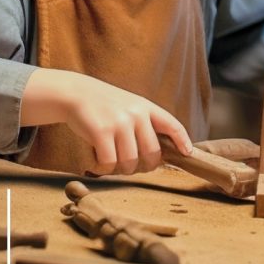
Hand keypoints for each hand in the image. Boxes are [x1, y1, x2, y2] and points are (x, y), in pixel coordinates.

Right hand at [21, 68, 193, 175]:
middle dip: (143, 167)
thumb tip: (158, 155)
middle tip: (131, 167)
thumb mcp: (130, 106)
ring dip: (120, 170)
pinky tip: (98, 163)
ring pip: (130, 162)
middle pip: (152, 154)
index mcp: (146, 107)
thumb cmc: (104, 106)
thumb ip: (144, 124)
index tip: (187, 153)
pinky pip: (110, 163)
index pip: (172, 125)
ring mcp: (119, 123)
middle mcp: (136, 114)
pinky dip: (104, 169)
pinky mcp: (101, 132)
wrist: (76, 93)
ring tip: (112, 163)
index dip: (182, 141)